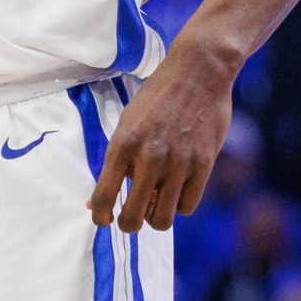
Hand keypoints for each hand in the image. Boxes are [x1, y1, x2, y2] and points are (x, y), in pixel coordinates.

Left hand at [88, 39, 235, 232]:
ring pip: (163, 219)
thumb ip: (115, 161)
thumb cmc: (155, 100)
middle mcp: (149, 157)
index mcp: (122, 144)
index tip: (102, 221)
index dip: (100, 216)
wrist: (196, 75)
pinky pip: (188, 205)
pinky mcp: (204, 165)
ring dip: (155, 219)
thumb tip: (96, 200)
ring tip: (154, 205)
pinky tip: (176, 191)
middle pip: (134, 217)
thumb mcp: (126, 124)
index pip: (104, 194)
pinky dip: (180, 204)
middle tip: (129, 221)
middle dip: (128, 225)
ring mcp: (178, 163)